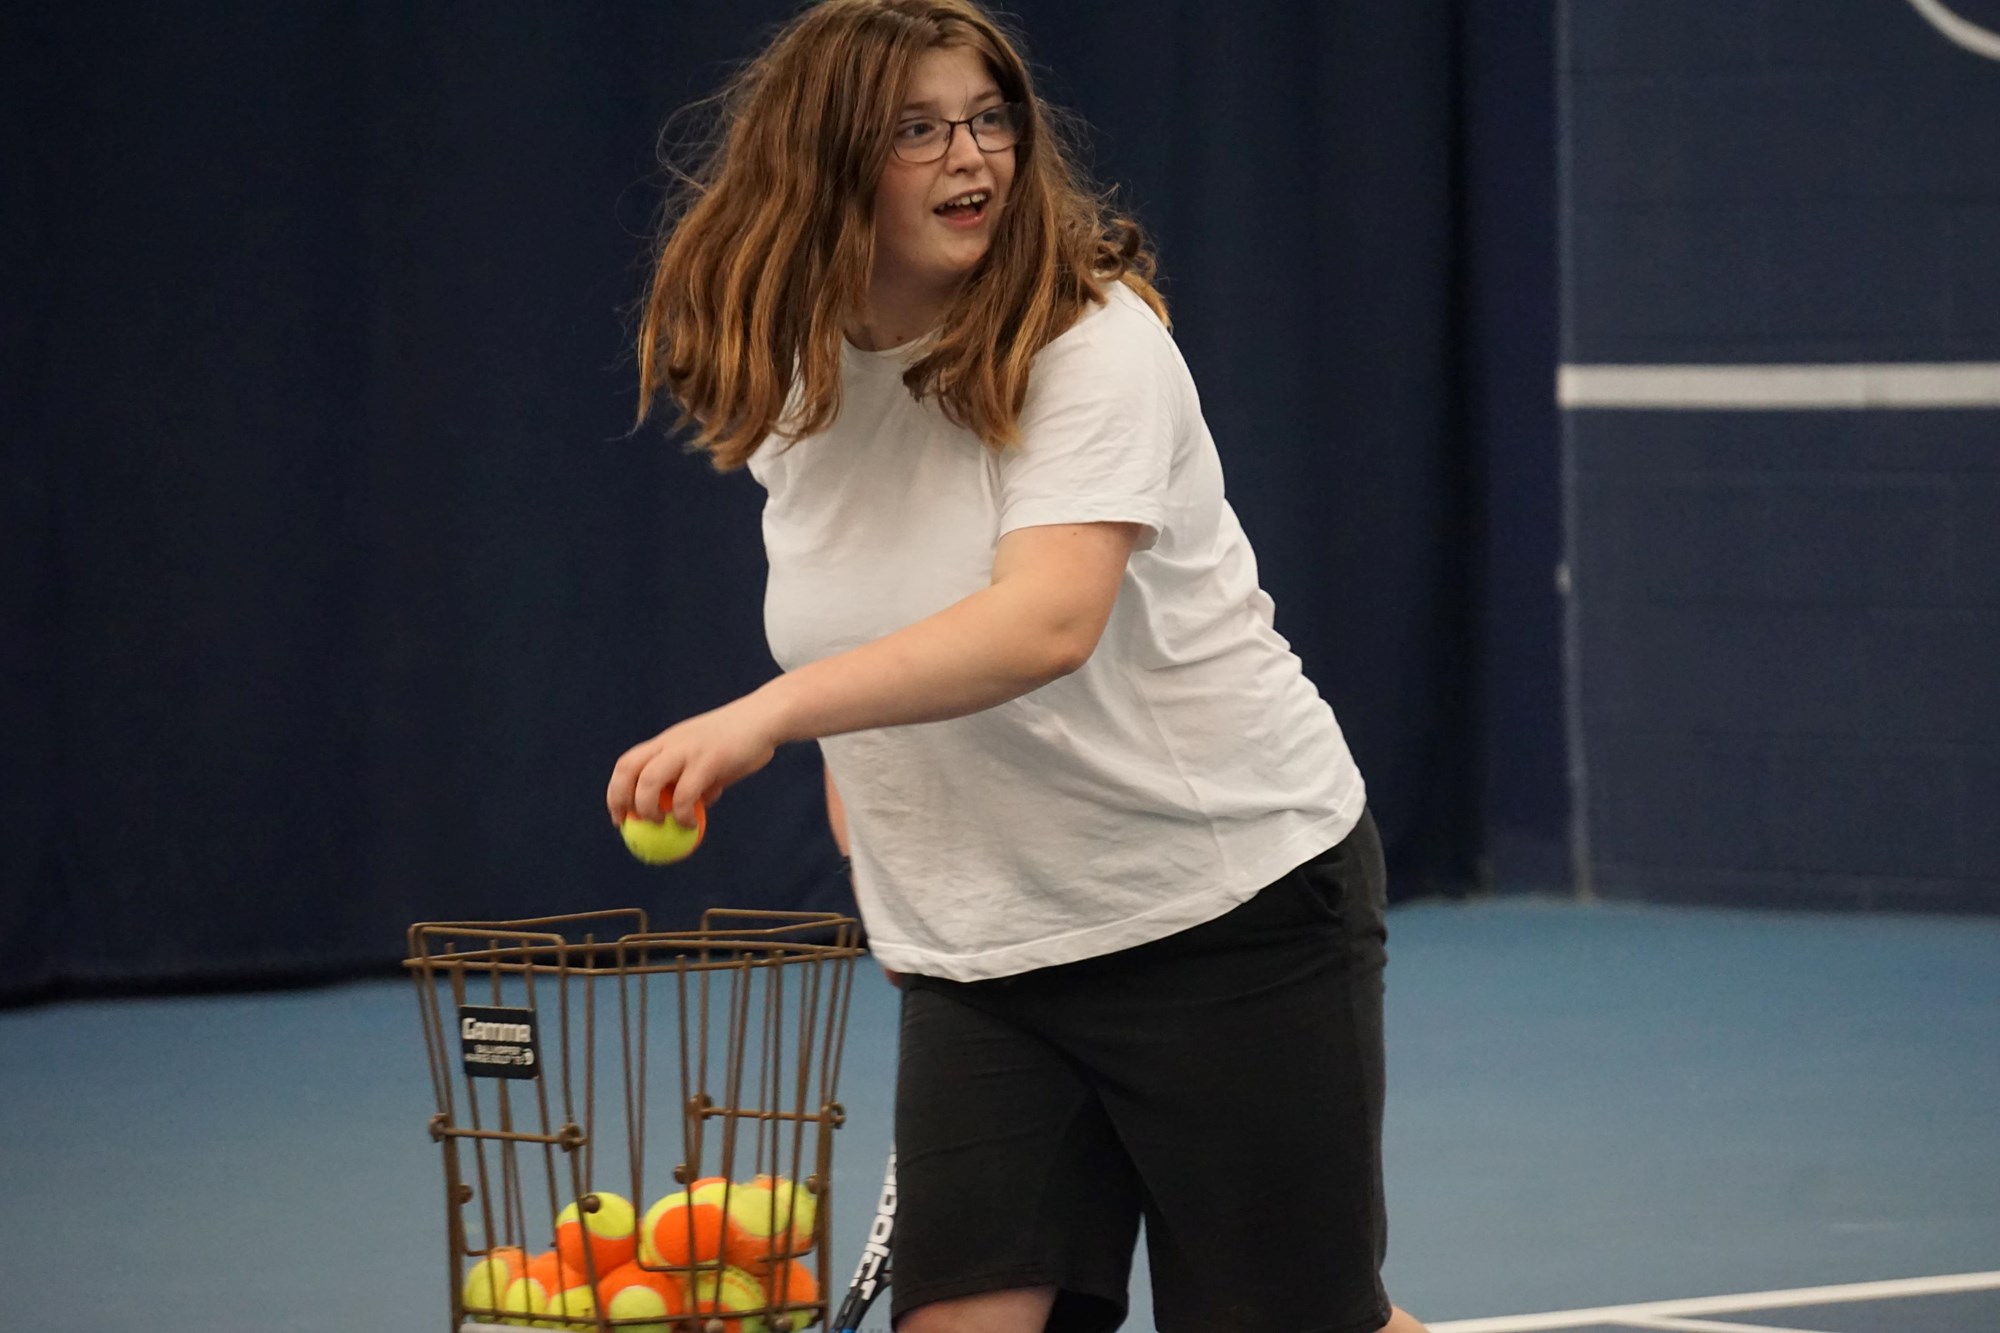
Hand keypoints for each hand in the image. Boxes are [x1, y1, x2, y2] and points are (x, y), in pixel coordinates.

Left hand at [606, 692, 784, 827]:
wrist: (766, 717)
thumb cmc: (741, 740)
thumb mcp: (711, 760)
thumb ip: (699, 780)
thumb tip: (697, 805)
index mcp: (667, 742)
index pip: (628, 763)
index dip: (617, 790)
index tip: (620, 815)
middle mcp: (671, 744)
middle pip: (629, 768)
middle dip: (620, 798)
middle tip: (629, 824)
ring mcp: (688, 750)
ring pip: (649, 780)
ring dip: (647, 807)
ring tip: (660, 823)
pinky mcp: (709, 760)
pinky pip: (685, 794)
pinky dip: (682, 814)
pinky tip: (690, 824)